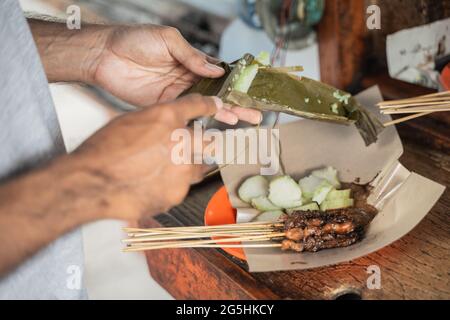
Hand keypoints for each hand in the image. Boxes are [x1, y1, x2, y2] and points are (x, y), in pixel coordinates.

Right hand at [71, 94, 217, 219]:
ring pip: (199, 167)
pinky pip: (183, 187)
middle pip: (210, 141)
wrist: (91, 184)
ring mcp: (182, 169)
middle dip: (208, 144)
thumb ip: (155, 123)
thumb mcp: (129, 123)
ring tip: (167, 170)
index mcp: (166, 118)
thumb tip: (166, 127)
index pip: (198, 106)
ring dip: (189, 167)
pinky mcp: (177, 192)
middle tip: (201, 147)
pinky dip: (173, 186)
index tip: (216, 107)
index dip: (210, 106)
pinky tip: (154, 185)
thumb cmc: (102, 152)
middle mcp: (180, 141)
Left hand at [92, 25, 261, 124]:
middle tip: (255, 112)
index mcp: (190, 59)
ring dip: (224, 113)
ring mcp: (177, 92)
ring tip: (244, 120)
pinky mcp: (164, 105)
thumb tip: (216, 71)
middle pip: (217, 92)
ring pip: (206, 105)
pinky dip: (201, 120)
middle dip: (237, 102)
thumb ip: (191, 56)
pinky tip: (216, 125)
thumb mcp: (167, 39)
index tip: (252, 90)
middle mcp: (187, 77)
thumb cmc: (134, 39)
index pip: (219, 72)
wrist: (104, 55)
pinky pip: (186, 113)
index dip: (236, 81)